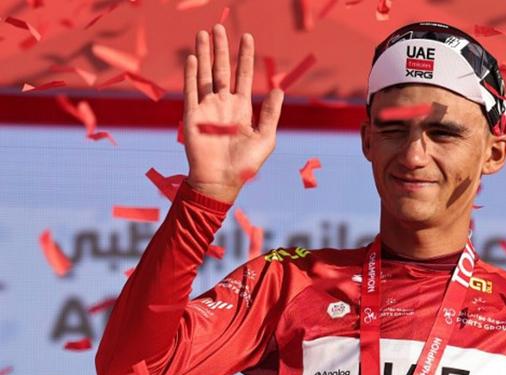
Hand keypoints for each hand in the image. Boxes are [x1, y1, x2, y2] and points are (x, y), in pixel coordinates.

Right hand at [183, 24, 283, 202]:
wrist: (221, 182)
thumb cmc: (246, 165)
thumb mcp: (265, 138)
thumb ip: (271, 114)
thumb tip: (278, 89)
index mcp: (242, 108)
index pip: (243, 76)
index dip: (245, 56)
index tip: (247, 36)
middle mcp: (224, 104)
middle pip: (222, 70)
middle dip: (221, 48)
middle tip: (218, 26)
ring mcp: (207, 108)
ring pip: (206, 75)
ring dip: (204, 54)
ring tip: (203, 34)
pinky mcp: (192, 116)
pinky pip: (191, 91)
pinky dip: (192, 75)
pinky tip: (193, 58)